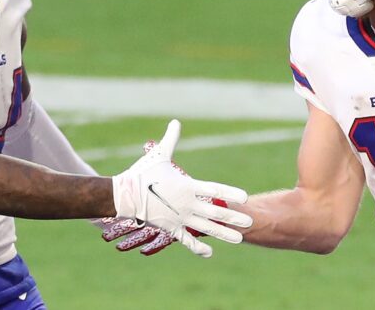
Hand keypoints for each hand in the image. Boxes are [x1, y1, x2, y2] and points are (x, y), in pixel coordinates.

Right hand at [111, 120, 251, 257]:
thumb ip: (171, 140)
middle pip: (216, 212)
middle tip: (250, 221)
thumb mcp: (159, 155)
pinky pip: (187, 240)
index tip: (245, 198)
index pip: (215, 190)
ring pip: (206, 228)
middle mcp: (187, 204)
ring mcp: (180, 218)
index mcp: (188, 186)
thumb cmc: (142, 173)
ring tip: (239, 238)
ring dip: (224, 234)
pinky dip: (198, 247)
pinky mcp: (171, 229)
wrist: (124, 196)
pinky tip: (210, 253)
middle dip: (234, 217)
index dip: (231, 193)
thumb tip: (176, 121)